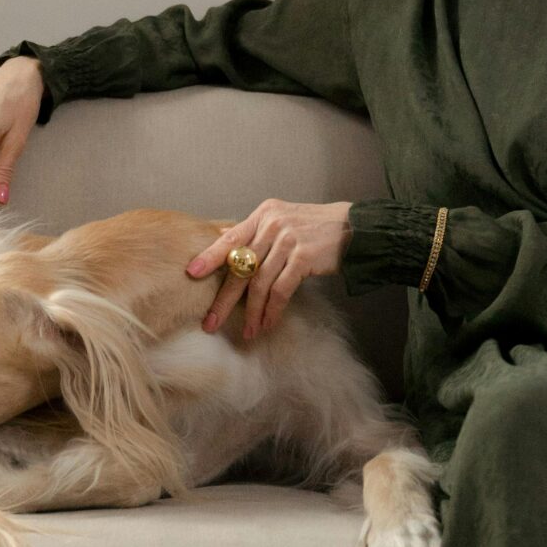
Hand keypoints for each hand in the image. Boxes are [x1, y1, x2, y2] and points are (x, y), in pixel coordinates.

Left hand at [186, 200, 353, 339]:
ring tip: (247, 330)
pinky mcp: (303, 256)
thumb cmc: (316, 228)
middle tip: (211, 321)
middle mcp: (272, 224)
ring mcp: (287, 239)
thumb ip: (256, 232)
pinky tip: (267, 322)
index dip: (210, 256)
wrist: (354, 228)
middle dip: (225, 298)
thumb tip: (224, 241)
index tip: (192, 272)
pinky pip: (281, 289)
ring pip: (260, 282)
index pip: (230, 237)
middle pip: (241, 266)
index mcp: (263, 215)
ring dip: (252, 311)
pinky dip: (273, 309)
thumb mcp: (282, 220)